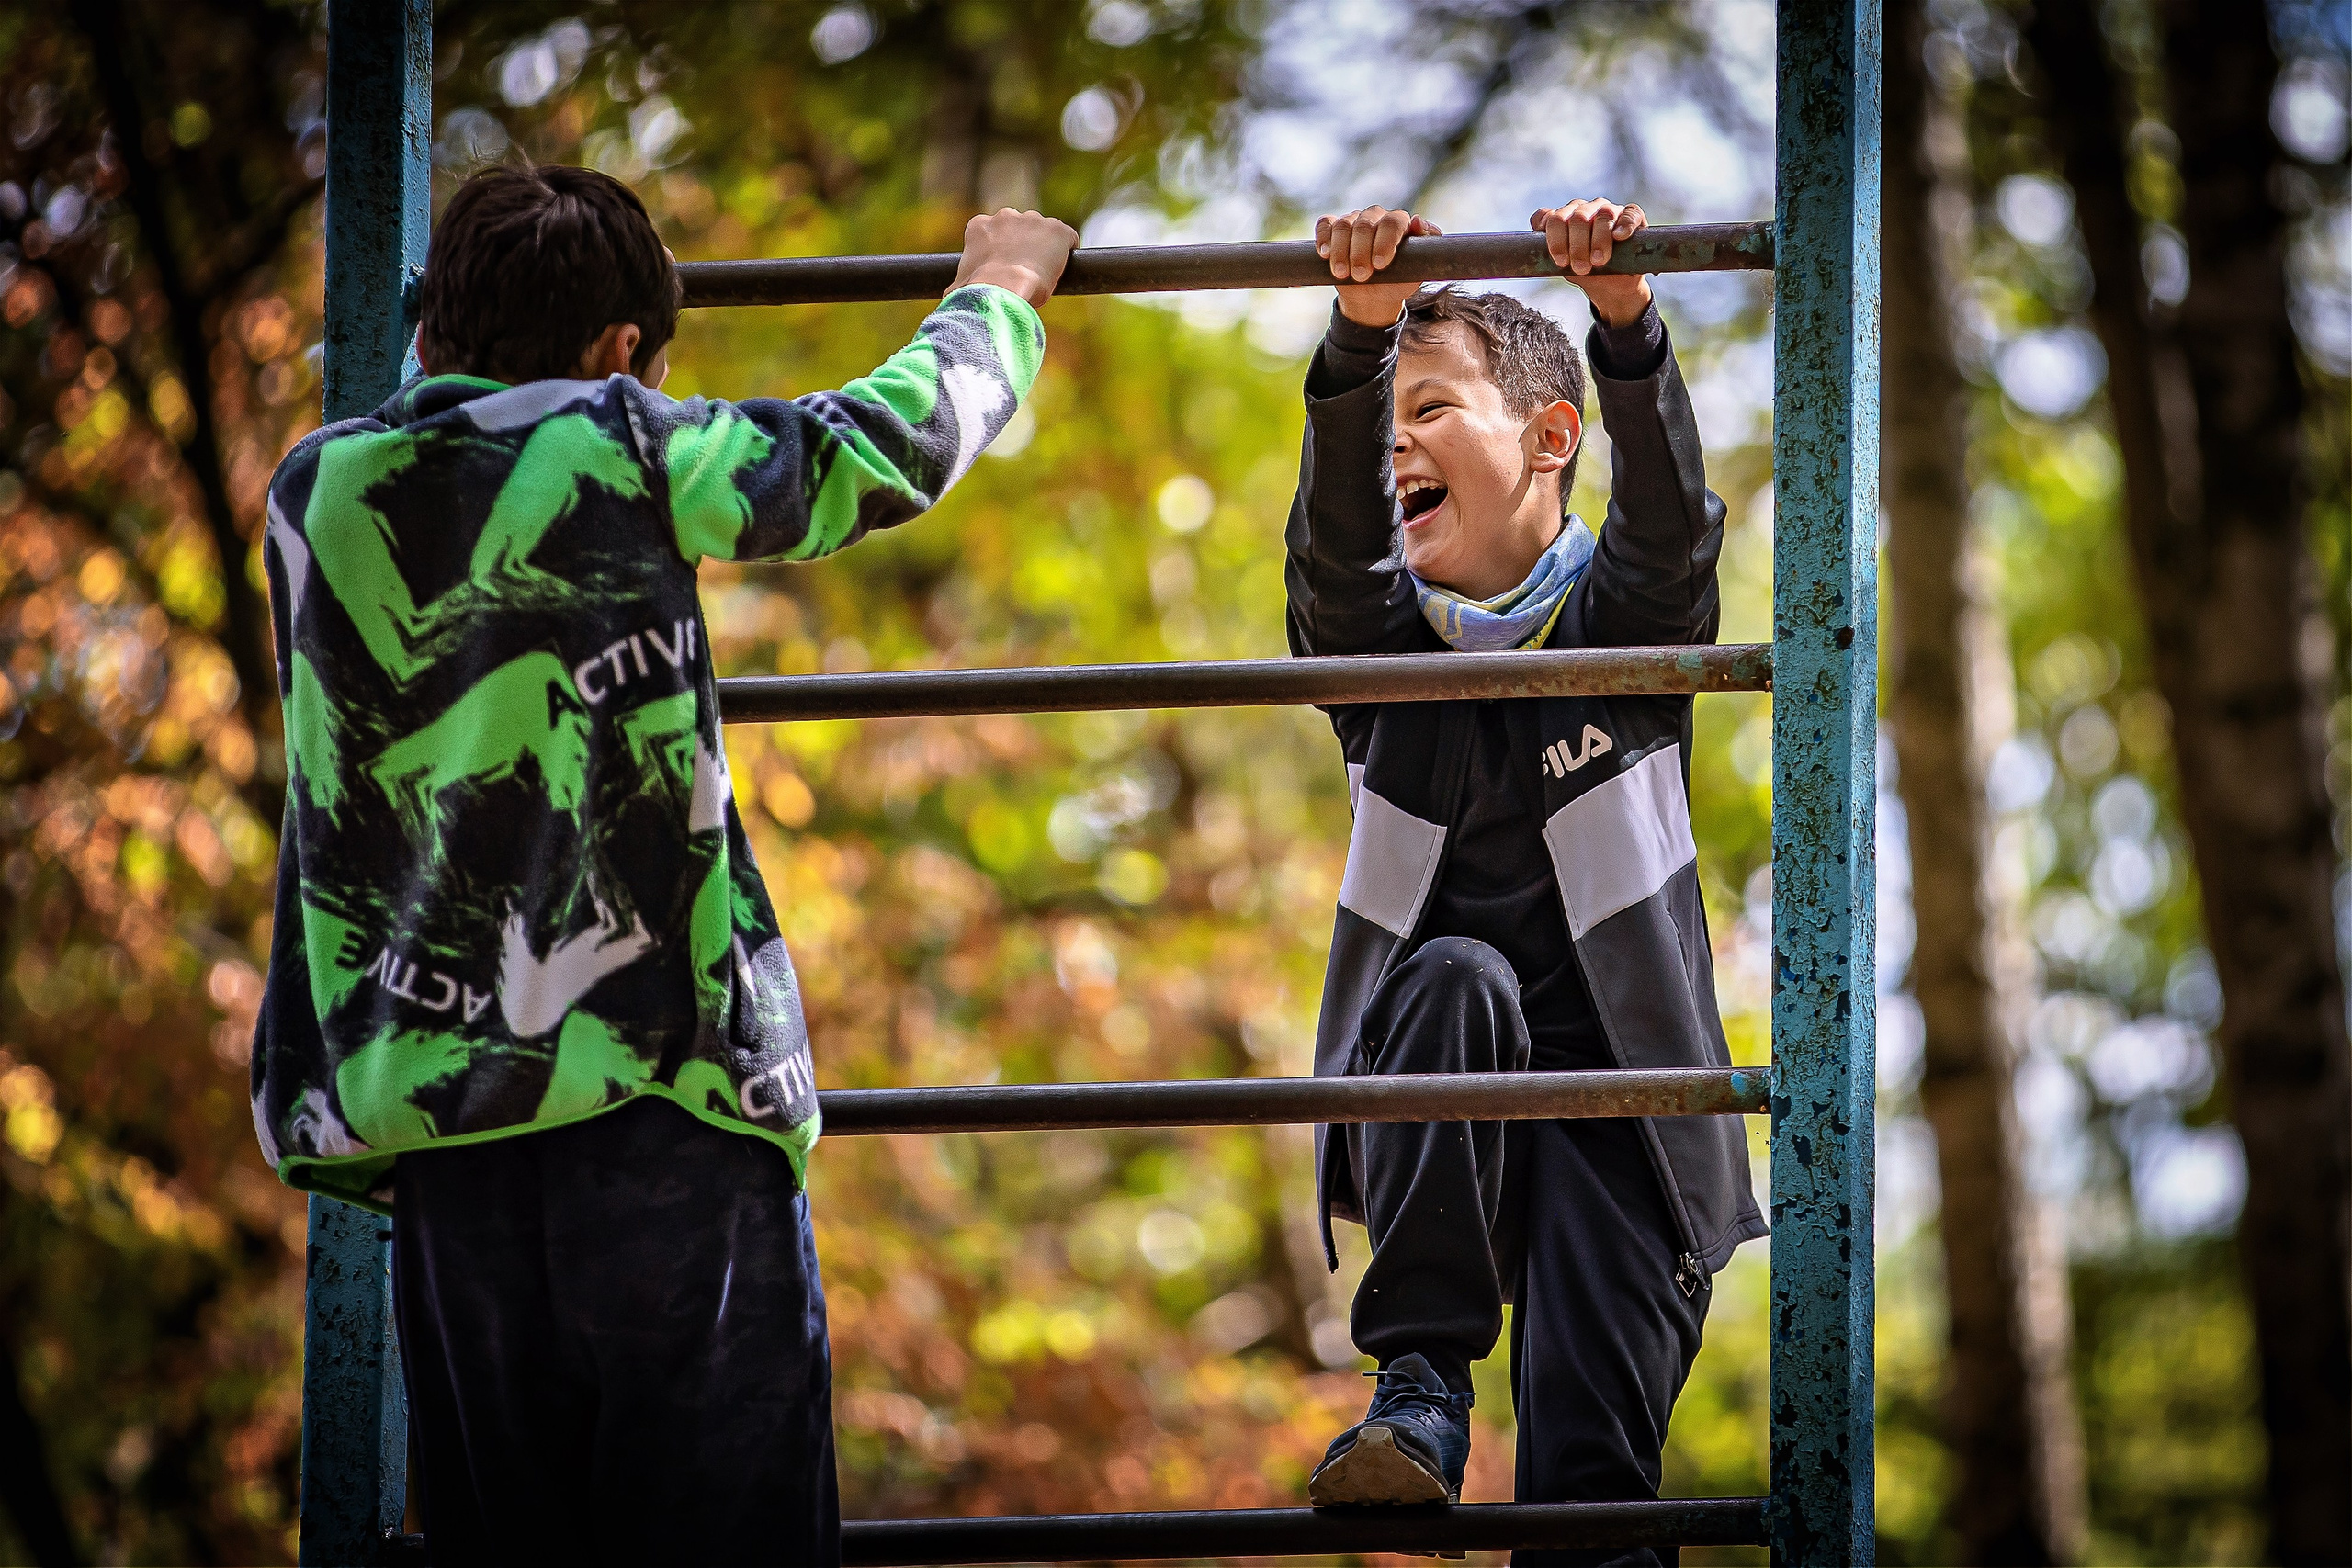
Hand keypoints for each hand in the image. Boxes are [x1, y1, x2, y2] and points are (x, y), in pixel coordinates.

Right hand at [950, 209, 1079, 308]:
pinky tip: (1062, 269)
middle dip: (1023, 247)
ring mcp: (1034, 220)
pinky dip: (1067, 252)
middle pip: (1020, 230)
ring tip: (1042, 275)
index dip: (1001, 252)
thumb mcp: (960, 285)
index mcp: (979, 225)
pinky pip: (1067, 239)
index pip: (994, 233)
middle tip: (1024, 273)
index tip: (1004, 269)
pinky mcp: (1058, 229)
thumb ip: (958, 285)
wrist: (1004, 287)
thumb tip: (949, 298)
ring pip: (1043, 233)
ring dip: (1044, 249)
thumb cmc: (979, 290)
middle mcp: (1006, 215)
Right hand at [1316, 206, 1441, 326]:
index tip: (1380, 265)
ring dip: (1340, 252)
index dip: (1385, 242)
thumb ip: (1427, 244)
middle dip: (1360, 253)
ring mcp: (1353, 220)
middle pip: (1364, 225)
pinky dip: (1323, 238)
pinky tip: (1324, 254)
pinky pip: (1325, 224)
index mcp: (1398, 222)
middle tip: (1361, 277)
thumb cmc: (1398, 280)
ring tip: (1342, 274)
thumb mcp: (1417, 269)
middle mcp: (1376, 216)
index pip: (1392, 223)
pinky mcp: (1333, 228)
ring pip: (1343, 226)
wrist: (1373, 295)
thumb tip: (1418, 221)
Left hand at [1530, 199, 1651, 326]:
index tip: (1561, 261)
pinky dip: (1624, 224)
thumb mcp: (1565, 268)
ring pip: (1602, 215)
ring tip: (1598, 261)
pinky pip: (1629, 213)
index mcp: (1563, 219)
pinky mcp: (1632, 216)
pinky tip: (1619, 236)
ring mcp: (1608, 210)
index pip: (1551, 218)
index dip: (1554, 238)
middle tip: (1581, 267)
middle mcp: (1583, 210)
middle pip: (1576, 218)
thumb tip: (1536, 253)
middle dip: (1577, 245)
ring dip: (1599, 239)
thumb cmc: (1586, 273)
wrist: (1613, 286)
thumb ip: (1549, 258)